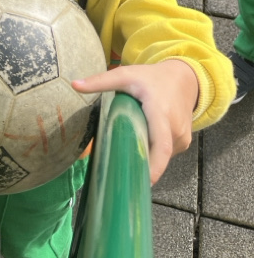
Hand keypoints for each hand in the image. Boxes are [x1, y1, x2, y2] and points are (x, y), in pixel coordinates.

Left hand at [72, 59, 198, 183]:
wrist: (184, 79)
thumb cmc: (152, 78)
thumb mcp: (126, 75)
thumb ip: (101, 81)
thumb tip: (74, 85)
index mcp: (161, 113)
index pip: (161, 146)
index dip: (153, 167)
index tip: (141, 183)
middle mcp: (176, 130)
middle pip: (157, 155)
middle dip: (140, 166)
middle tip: (118, 177)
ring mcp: (182, 138)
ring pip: (161, 156)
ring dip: (145, 159)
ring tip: (124, 163)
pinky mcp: (183, 143)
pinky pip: (166, 153)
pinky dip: (152, 154)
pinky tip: (137, 151)